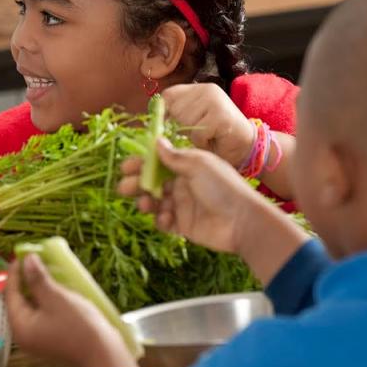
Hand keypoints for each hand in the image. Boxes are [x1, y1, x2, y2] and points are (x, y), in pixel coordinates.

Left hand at [6, 254, 138, 366]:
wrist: (103, 355)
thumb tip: (27, 260)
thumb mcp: (56, 298)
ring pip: (32, 307)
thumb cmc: (78, 327)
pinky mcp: (50, 339)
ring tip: (48, 271)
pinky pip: (43, 315)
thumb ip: (38, 279)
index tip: (22, 255)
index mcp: (20, 327)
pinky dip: (47, 300)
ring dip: (38, 289)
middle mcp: (24, 335)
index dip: (15, 273)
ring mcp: (38, 339)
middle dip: (27, 280)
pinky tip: (57, 289)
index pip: (10, 294)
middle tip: (36, 261)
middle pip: (19, 301)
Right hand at [118, 139, 260, 251]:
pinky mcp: (183, 226)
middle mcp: (183, 185)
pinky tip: (166, 218)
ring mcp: (182, 206)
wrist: (242, 221)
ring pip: (155, 203)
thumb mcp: (199, 164)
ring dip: (146, 202)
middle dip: (137, 184)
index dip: (141, 164)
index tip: (126, 166)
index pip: (158, 163)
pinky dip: (161, 220)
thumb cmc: (223, 187)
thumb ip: (175, 156)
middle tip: (124, 187)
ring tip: (146, 204)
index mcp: (187, 167)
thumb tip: (156, 140)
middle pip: (152, 183)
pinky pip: (164, 223)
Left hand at [161, 83, 256, 168]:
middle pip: (174, 111)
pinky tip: (213, 139)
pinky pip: (197, 133)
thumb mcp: (191, 123)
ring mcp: (214, 100)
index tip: (169, 128)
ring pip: (184, 122)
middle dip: (180, 129)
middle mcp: (205, 90)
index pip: (167, 97)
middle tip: (195, 135)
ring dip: (191, 137)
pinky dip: (201, 142)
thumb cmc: (215, 137)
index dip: (164, 115)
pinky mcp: (221, 115)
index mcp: (196, 90)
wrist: (246, 146)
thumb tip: (149, 126)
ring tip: (205, 137)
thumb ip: (173, 119)